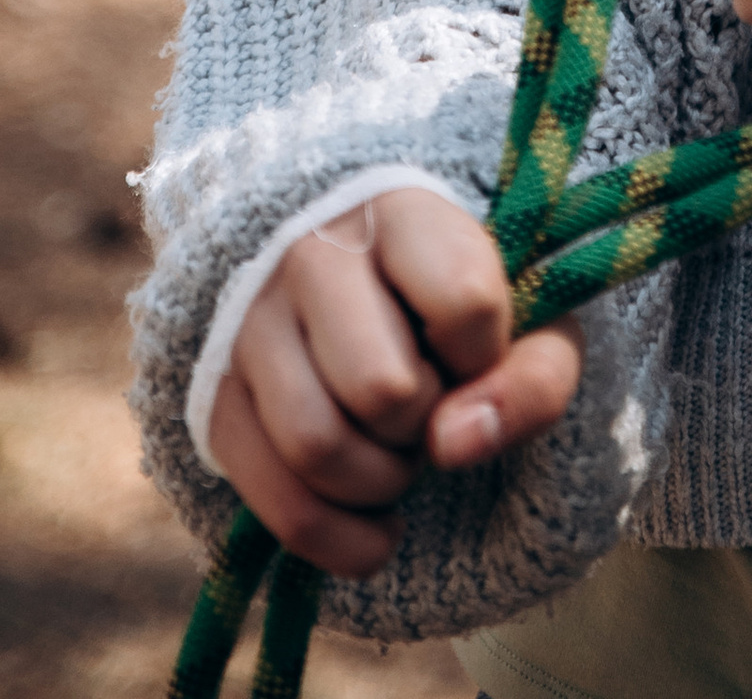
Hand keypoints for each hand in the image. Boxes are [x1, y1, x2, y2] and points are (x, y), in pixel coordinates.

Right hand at [210, 186, 581, 576]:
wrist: (352, 273)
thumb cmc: (452, 297)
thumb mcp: (524, 317)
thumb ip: (533, 377)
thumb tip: (455, 445)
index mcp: (398, 209)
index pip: (463, 303)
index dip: (486, 355)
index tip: (473, 350)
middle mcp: (310, 254)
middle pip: (382, 388)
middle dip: (425, 424)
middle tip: (430, 407)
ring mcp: (251, 324)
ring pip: (317, 447)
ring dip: (381, 482)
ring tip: (398, 453)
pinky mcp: (218, 397)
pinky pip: (279, 504)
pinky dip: (341, 541)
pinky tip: (377, 526)